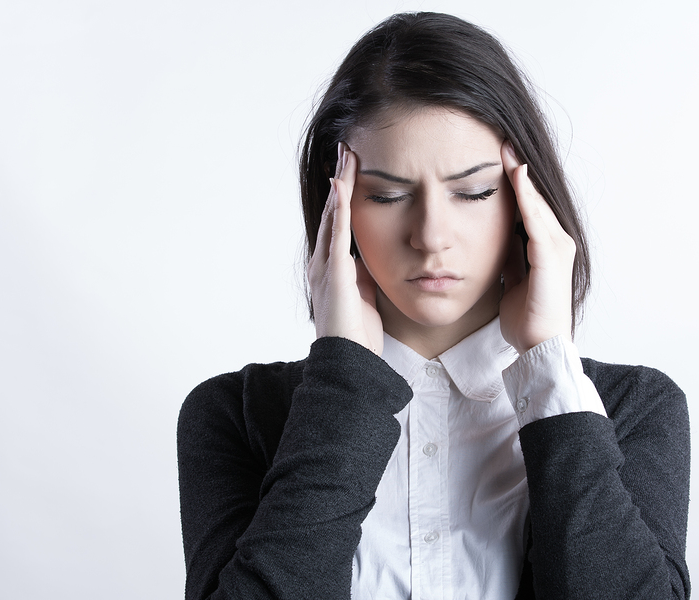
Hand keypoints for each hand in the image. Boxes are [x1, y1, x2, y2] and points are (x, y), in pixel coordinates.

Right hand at [307, 142, 383, 354]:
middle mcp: (323, 262)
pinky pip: (336, 234)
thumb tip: (376, 257)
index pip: (338, 221)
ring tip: (346, 156)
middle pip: (331, 211)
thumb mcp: (364, 294)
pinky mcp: (334, 273)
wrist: (348, 362)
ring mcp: (325, 266)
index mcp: (331, 266)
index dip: (345, 193)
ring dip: (339, 185)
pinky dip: (338, 209)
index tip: (353, 167)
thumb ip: (365, 273)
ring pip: (331, 216)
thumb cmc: (358, 335)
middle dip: (340, 179)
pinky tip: (341, 187)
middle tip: (346, 149)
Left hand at [499, 141, 574, 354]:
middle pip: (534, 199)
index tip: (494, 157)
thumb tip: (490, 237)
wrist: (538, 344)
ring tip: (508, 152)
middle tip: (501, 141)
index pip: (526, 207)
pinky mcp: (550, 259)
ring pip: (537, 205)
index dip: (513, 183)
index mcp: (544, 246)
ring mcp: (556, 249)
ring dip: (522, 178)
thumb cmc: (525, 315)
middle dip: (518, 171)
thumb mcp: (511, 276)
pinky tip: (518, 179)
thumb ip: (507, 255)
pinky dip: (527, 200)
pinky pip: (536, 223)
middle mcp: (556, 242)